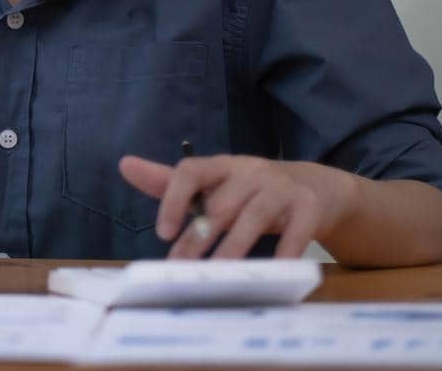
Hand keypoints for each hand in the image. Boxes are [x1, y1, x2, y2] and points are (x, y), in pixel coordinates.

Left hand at [118, 153, 354, 258]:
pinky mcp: (309, 208)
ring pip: (253, 219)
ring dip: (232, 249)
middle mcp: (251, 172)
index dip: (174, 199)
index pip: (190, 171)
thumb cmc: (252, 189)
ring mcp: (282, 189)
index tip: (163, 233)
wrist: (318, 187)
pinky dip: (283, 255)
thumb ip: (171, 181)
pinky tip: (270, 275)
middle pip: (220, 205)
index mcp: (222, 165)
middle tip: (179, 268)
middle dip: (197, 238)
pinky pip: (295, 234)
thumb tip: (124, 165)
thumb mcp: (214, 182)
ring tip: (217, 276)